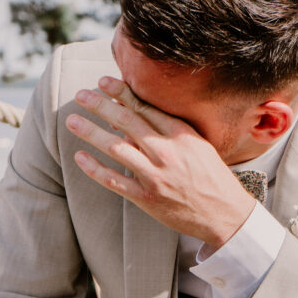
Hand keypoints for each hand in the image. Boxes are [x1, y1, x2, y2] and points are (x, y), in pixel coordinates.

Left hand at [66, 76, 254, 248]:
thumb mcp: (198, 146)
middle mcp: (167, 152)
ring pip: (115, 147)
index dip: (120, 92)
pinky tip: (80, 157)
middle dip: (100, 105)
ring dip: (90, 132)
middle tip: (81, 95)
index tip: (102, 82)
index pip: (144, 107)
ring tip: (72, 121)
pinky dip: (94, 168)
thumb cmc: (212, 177)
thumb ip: (171, 130)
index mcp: (181, 135)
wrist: (225, 215)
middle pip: (126, 121)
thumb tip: (138, 115)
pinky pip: (114, 180)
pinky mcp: (146, 198)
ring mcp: (155, 176)